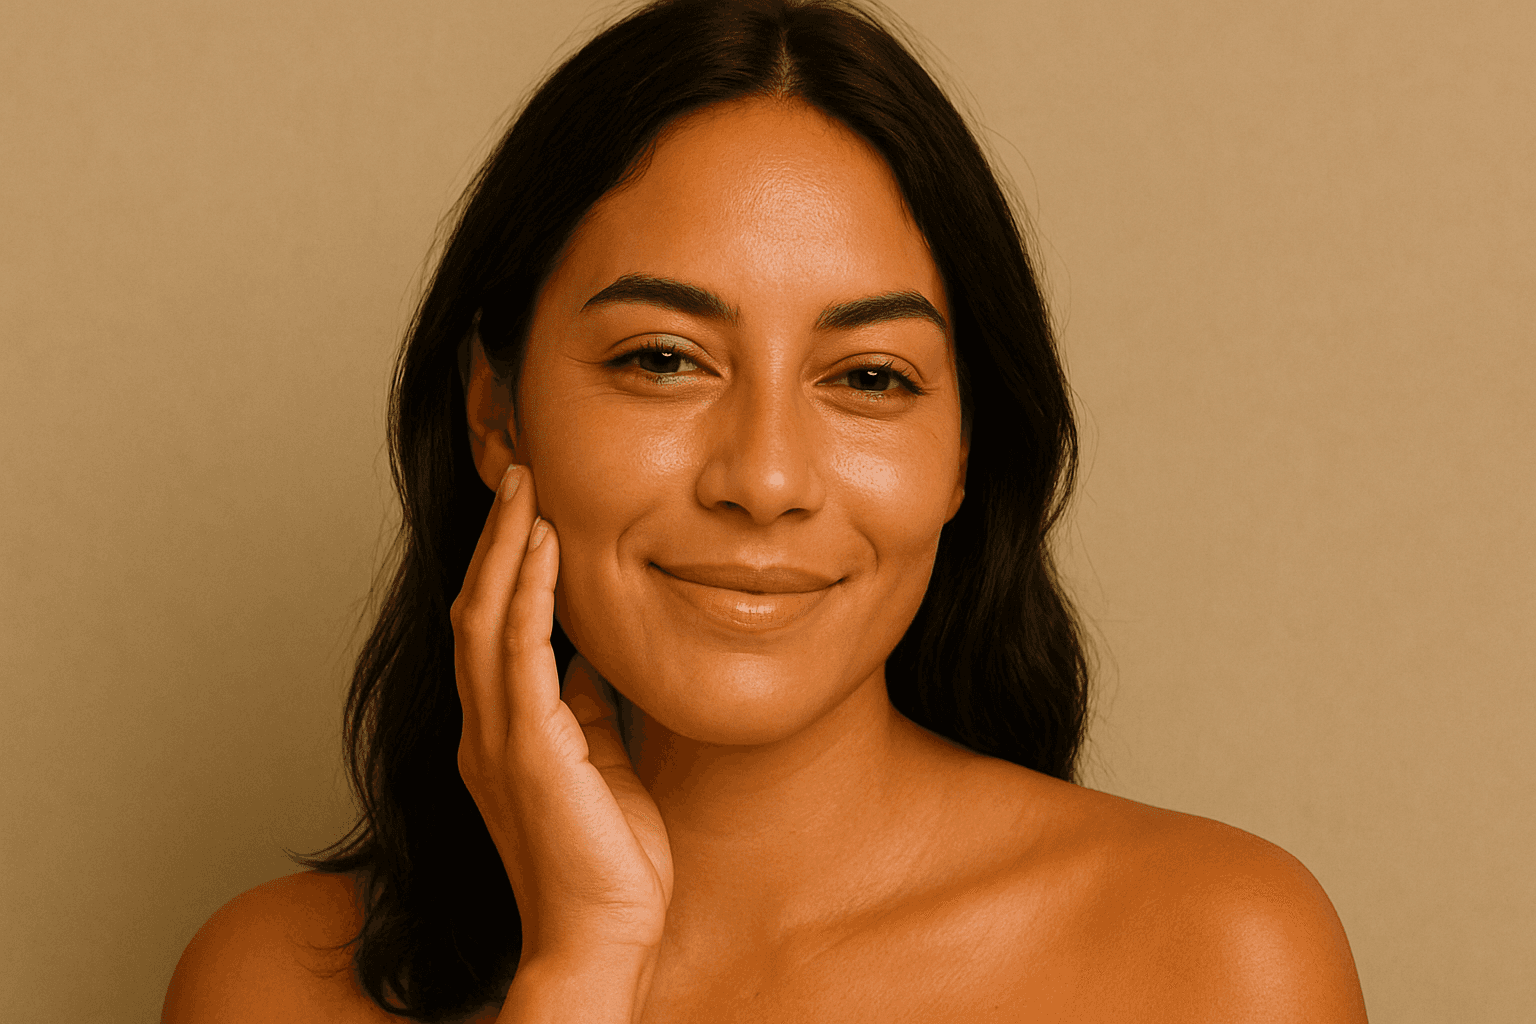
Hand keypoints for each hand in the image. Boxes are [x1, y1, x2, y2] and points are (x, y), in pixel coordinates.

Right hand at [450, 464, 673, 964]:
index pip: (490, 628)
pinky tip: (544, 544)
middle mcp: (486, 729)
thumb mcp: (601, 766)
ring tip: (525, 484)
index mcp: (503, 734)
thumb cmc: (607, 864)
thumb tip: (592, 661)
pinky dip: (527, 591)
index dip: (503, 565)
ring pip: (483, 617)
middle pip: (473, 608)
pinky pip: (519, 651)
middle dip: (494, 538)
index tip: (527, 509)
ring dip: (504, 546)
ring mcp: (499, 738)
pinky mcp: (527, 750)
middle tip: (517, 472)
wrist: (603, 939)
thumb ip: (587, 713)